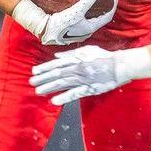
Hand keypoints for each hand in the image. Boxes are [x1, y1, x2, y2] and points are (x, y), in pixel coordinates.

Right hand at [13, 0, 116, 45]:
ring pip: (90, 22)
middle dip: (103, 11)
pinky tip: (79, 10)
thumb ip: (86, 2)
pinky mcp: (71, 32)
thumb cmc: (60, 23)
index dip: (113, 7)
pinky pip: (82, 22)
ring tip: (93, 5)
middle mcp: (86, 32)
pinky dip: (85, 15)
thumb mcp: (75, 11)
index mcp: (90, 28)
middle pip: (99, 20)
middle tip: (105, 1)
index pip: (107, 17)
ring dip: (94, 13)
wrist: (45, 31)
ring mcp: (79, 33)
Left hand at [31, 45, 150, 104]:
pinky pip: (75, 94)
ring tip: (38, 91)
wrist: (119, 66)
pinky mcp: (89, 89)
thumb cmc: (104, 57)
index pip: (57, 64)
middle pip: (57, 74)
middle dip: (43, 78)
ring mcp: (83, 79)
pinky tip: (55, 101)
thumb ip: (71, 54)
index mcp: (77, 59)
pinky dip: (64, 97)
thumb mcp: (87, 50)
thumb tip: (57, 56)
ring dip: (49, 87)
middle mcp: (77, 69)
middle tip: (31, 82)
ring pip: (63, 83)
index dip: (44, 68)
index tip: (34, 71)